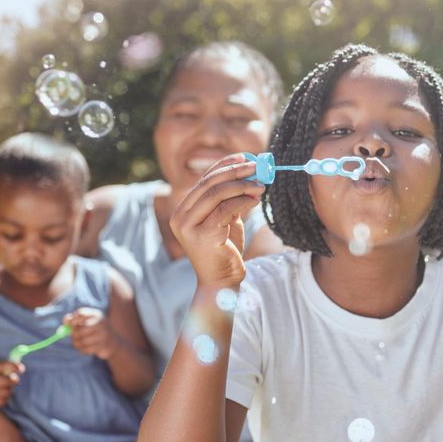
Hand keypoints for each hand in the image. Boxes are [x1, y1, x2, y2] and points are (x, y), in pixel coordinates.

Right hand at [0, 361, 22, 408]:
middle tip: (12, 379)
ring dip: (8, 389)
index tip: (22, 369)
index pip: (4, 366)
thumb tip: (21, 368)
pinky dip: (3, 398)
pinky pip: (3, 401)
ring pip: (8, 392)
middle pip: (8, 381)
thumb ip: (3, 367)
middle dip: (13, 380)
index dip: (15, 367)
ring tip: (0, 388)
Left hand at [65, 308, 117, 359]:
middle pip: (80, 329)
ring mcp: (103, 335)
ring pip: (83, 341)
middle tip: (74, 337)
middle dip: (74, 335)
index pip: (80, 313)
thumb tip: (65, 322)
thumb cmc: (96, 331)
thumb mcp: (88, 323)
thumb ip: (75, 321)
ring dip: (77, 343)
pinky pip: (86, 349)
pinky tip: (85, 348)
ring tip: (78, 343)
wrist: (114, 343)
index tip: (70, 325)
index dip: (72, 319)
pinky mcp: (103, 346)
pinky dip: (82, 350)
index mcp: (96, 315)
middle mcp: (101, 323)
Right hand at [169, 154, 264, 288]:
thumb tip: (249, 175)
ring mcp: (189, 226)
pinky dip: (243, 201)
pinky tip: (256, 200)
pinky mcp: (203, 235)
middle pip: (209, 183)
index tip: (245, 158)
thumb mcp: (226, 221)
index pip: (204, 180)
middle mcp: (181, 216)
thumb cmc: (223, 252)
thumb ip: (230, 201)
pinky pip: (225, 210)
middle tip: (257, 167)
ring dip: (242, 185)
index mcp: (183, 211)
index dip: (225, 165)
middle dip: (235, 172)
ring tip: (261, 185)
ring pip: (217, 194)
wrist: (221, 283)